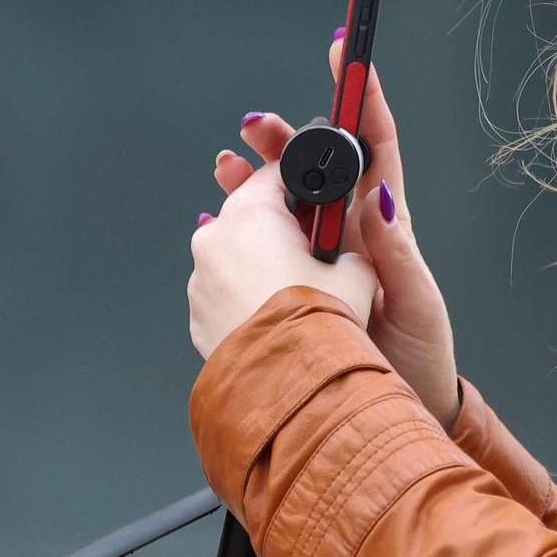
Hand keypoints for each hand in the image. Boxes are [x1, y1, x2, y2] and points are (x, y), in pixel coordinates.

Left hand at [189, 161, 376, 359]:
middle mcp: (215, 240)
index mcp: (251, 215)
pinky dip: (247, 292)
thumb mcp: (358, 268)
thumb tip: (357, 234)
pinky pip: (226, 289)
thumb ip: (353, 239)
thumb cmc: (319, 324)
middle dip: (281, 221)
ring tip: (298, 282)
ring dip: (261, 259)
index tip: (317, 192)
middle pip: (250, 211)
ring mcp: (200, 280)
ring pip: (235, 252)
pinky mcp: (198, 315)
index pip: (274, 172)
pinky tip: (278, 309)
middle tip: (313, 239)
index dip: (303, 180)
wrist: (289, 385)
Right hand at [208, 37, 461, 429]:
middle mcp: (356, 234)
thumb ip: (397, 253)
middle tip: (254, 123)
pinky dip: (239, 223)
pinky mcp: (301, 285)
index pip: (376, 149)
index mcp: (387, 226)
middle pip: (321, 168)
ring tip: (226, 161)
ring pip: (286, 201)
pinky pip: (265, 244)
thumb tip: (379, 198)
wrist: (393, 413)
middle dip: (288, 137)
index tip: (348, 56)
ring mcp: (326, 258)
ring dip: (256, 177)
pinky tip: (216, 211)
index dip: (363, 99)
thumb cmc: (420, 358)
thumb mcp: (416, 303)